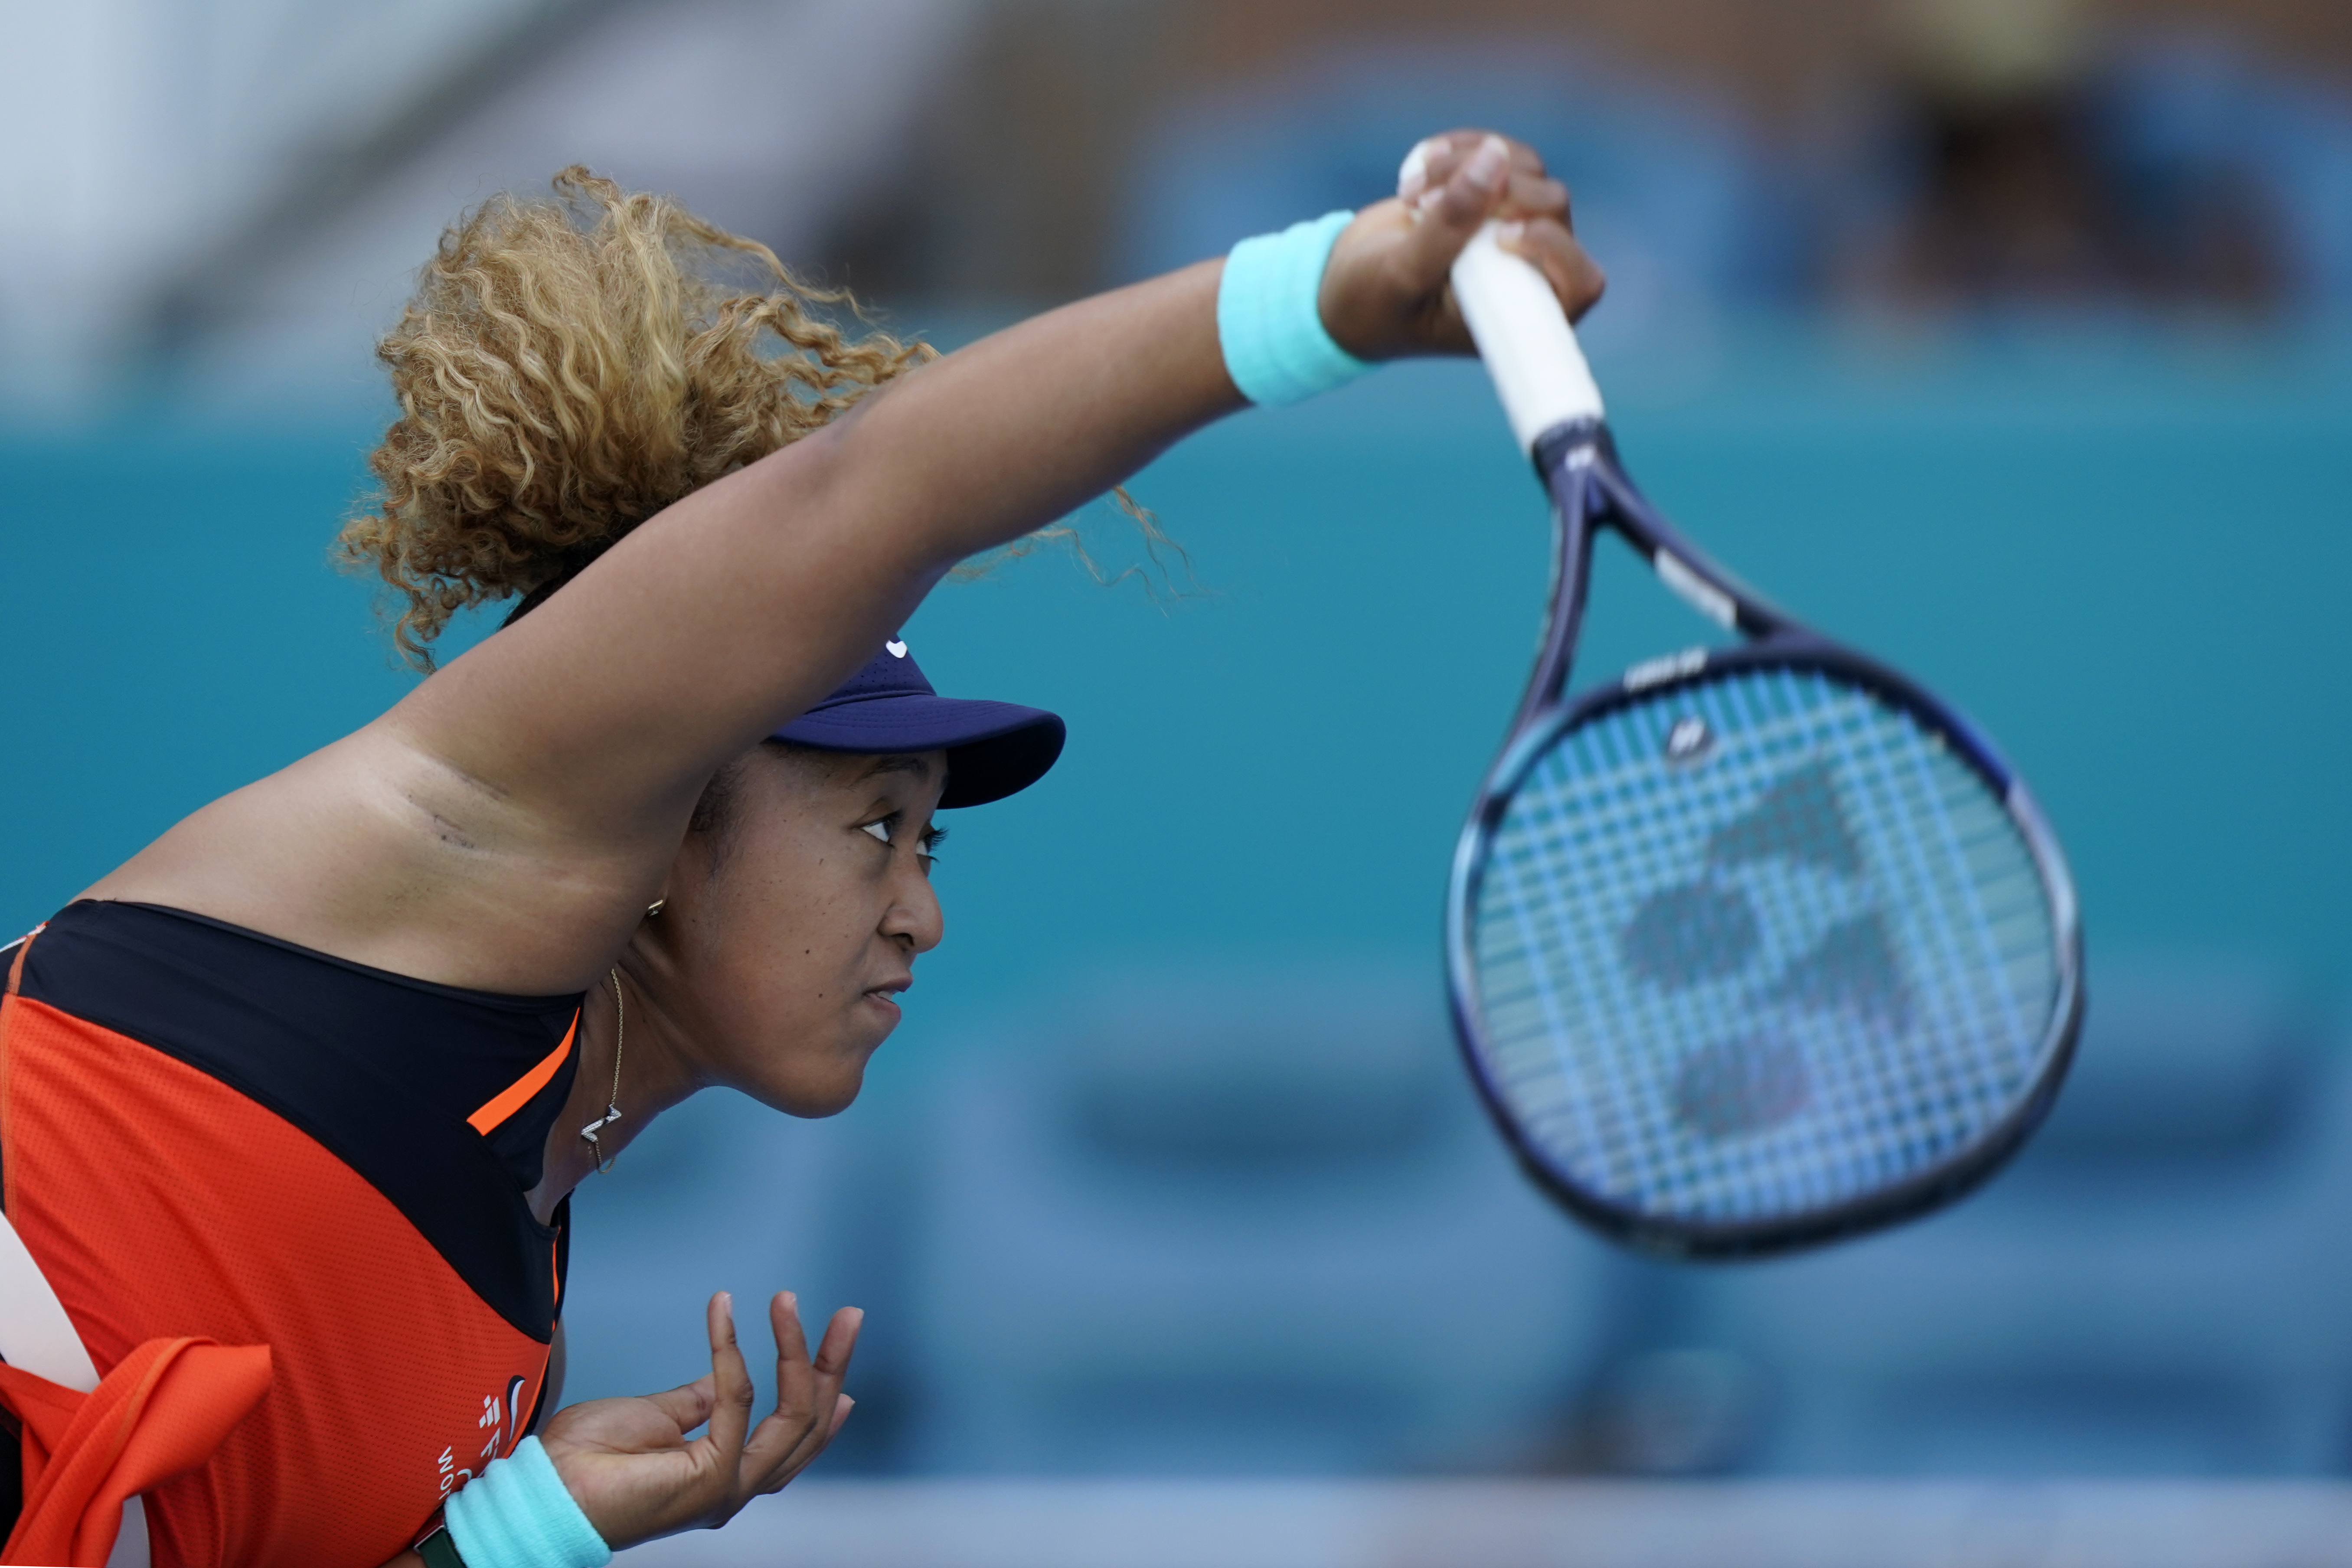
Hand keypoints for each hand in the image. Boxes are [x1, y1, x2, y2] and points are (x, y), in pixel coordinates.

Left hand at [536, 1291, 859, 1550]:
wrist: (547, 1491)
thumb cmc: (586, 1461)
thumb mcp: (655, 1416)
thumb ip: (696, 1402)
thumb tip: (722, 1383)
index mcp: (722, 1476)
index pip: (789, 1441)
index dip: (823, 1404)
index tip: (838, 1366)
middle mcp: (734, 1487)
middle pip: (805, 1427)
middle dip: (831, 1367)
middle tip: (849, 1317)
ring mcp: (728, 1487)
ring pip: (792, 1417)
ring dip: (798, 1352)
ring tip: (789, 1302)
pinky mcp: (712, 1477)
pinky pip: (736, 1398)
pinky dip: (731, 1348)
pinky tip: (723, 1311)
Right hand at [1316, 130, 1605, 360]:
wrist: (1337, 287)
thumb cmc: (1369, 304)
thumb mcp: (1401, 272)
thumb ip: (1449, 225)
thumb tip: (1494, 158)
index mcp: (1517, 315)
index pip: (1581, 282)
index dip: (1554, 247)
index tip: (1503, 237)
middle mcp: (1524, 271)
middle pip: (1552, 206)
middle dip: (1495, 192)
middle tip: (1426, 201)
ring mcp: (1509, 230)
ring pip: (1527, 170)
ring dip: (1468, 164)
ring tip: (1412, 187)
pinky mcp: (1488, 197)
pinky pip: (1501, 154)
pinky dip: (1463, 148)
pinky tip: (1421, 165)